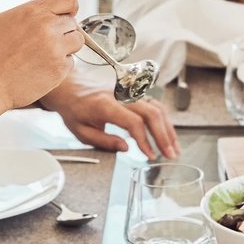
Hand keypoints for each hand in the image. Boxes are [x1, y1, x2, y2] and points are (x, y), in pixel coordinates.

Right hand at [0, 0, 83, 110]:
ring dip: (65, 46)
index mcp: (33, 11)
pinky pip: (69, 62)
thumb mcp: (3, 21)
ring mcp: (56, 50)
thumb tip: (46, 10)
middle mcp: (48, 28)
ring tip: (43, 53)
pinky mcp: (59, 70)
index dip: (68, 7)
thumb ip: (30, 13)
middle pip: (73, 22)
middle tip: (44, 41)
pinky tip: (38, 68)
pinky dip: (59, 65)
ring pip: (77, 41)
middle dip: (62, 30)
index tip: (65, 14)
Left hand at [43, 80, 177, 158]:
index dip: (145, 140)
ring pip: (157, 108)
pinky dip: (163, 120)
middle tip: (170, 154)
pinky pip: (154, 104)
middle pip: (152, 113)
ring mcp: (130, 92)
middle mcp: (121, 95)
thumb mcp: (81, 131)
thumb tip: (126, 148)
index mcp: (106, 105)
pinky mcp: (134, 93)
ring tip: (173, 147)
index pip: (134, 122)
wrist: (70, 87)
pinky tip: (167, 134)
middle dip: (164, 136)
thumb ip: (104, 141)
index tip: (150, 155)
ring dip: (168, 129)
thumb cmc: (74, 110)